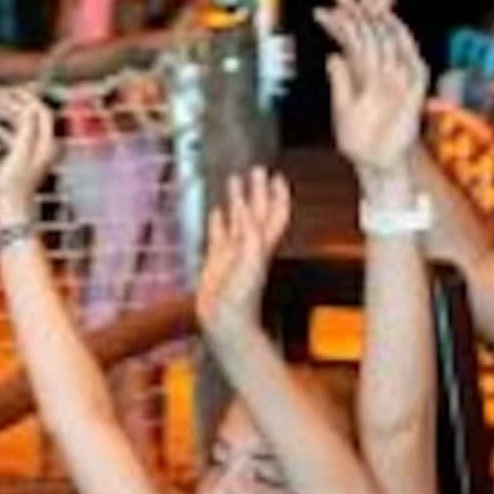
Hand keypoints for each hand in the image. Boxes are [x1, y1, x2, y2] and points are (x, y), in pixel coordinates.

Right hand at [0, 92, 57, 222]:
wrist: (10, 213)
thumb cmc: (13, 186)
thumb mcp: (19, 154)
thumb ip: (26, 130)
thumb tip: (29, 107)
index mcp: (47, 144)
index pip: (42, 113)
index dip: (28, 99)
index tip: (11, 91)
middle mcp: (44, 149)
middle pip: (34, 118)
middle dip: (19, 105)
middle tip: (0, 96)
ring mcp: (33, 156)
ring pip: (24, 128)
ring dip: (11, 116)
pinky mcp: (22, 164)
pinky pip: (15, 141)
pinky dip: (6, 132)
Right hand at [196, 168, 293, 342]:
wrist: (225, 323)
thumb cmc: (241, 300)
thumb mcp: (249, 265)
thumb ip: (250, 238)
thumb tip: (246, 213)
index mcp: (262, 245)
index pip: (274, 214)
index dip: (277, 196)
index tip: (277, 176)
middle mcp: (250, 246)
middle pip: (257, 211)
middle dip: (258, 190)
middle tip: (255, 170)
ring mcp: (234, 252)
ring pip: (238, 219)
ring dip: (237, 200)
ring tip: (234, 179)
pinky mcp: (217, 260)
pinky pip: (218, 235)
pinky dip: (219, 221)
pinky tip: (216, 211)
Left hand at [315, 0, 428, 181]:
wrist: (380, 164)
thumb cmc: (362, 140)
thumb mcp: (344, 108)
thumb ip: (343, 82)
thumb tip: (334, 55)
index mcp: (367, 68)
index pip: (356, 28)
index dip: (347, 2)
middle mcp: (384, 66)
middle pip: (375, 19)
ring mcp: (399, 73)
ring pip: (387, 31)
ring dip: (377, 5)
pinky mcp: (412, 86)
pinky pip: (404, 56)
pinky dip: (393, 39)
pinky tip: (385, 20)